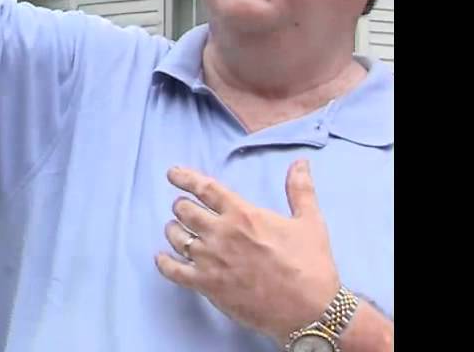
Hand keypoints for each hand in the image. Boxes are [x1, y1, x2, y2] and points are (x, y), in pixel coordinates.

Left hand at [155, 160, 340, 344]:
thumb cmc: (311, 266)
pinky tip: (162, 258)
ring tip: (177, 229)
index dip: (184, 177)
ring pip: (176, 236)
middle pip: (184, 210)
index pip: (205, 188)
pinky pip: (174, 270)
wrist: (310, 310)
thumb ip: (300, 190)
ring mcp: (211, 260)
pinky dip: (164, 263)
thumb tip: (300, 163)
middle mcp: (221, 233)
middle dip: (181, 206)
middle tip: (184, 208)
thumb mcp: (310, 222)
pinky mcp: (207, 285)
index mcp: (243, 214)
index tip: (172, 173)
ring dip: (174, 230)